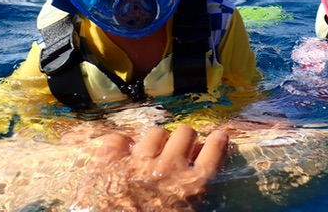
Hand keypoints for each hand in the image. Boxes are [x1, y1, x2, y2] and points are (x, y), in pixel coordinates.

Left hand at [72, 125, 228, 210]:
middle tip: (178, 153)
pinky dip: (119, 146)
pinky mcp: (110, 164)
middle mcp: (169, 167)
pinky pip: (117, 140)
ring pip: (156, 132)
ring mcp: (139, 163)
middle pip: (185, 133)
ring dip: (156, 143)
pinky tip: (122, 155)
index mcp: (192, 185)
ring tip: (151, 156)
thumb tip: (199, 179)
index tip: (217, 138)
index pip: (214, 150)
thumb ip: (196, 194)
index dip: (216, 142)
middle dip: (184, 141)